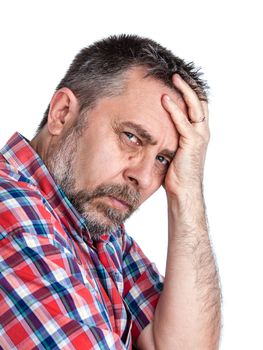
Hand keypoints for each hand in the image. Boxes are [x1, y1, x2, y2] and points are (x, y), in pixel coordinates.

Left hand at [162, 74, 209, 198]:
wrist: (183, 191)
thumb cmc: (177, 173)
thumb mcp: (173, 149)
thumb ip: (170, 136)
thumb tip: (156, 128)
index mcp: (198, 132)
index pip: (197, 106)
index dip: (190, 91)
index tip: (178, 80)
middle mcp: (202, 131)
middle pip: (200, 101)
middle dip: (189, 85)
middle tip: (177, 73)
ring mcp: (199, 136)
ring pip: (195, 106)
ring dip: (184, 90)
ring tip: (174, 77)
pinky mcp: (192, 142)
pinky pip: (183, 121)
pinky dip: (174, 108)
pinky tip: (165, 98)